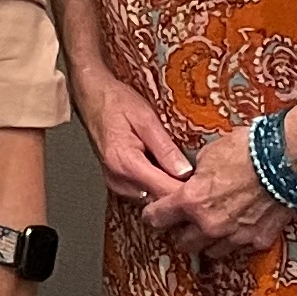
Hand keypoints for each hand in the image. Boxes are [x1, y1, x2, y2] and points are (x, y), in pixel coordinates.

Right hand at [71, 59, 193, 206]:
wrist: (91, 96)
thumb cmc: (115, 101)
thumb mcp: (146, 118)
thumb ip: (165, 147)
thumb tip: (185, 171)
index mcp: (125, 162)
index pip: (163, 190)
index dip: (187, 191)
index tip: (206, 185)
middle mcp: (118, 178)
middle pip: (158, 199)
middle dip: (180, 192)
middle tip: (201, 179)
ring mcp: (115, 183)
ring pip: (151, 199)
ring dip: (168, 190)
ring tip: (186, 175)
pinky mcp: (116, 182)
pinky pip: (142, 192)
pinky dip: (157, 186)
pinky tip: (167, 172)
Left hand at [141, 127, 290, 267]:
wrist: (285, 159)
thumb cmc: (246, 150)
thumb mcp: (208, 155)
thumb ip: (194, 176)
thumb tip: (191, 181)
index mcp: (191, 201)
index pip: (157, 218)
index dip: (153, 214)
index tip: (155, 212)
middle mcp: (210, 225)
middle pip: (182, 242)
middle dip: (180, 232)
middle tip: (184, 222)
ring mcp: (235, 236)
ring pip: (210, 251)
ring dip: (207, 240)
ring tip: (211, 226)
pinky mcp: (258, 240)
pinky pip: (239, 247)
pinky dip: (236, 239)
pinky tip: (239, 226)